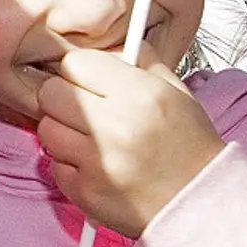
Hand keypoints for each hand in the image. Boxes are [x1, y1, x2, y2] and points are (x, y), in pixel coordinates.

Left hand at [35, 47, 224, 236]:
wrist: (200, 204)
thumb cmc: (189, 149)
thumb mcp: (177, 92)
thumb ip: (142, 61)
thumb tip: (114, 42)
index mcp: (139, 95)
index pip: (75, 63)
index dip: (80, 71)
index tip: (89, 80)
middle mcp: (115, 127)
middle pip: (50, 93)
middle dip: (64, 98)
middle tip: (86, 109)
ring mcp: (97, 162)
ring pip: (47, 129)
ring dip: (63, 132)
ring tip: (92, 139)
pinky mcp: (85, 191)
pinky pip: (55, 166)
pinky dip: (70, 165)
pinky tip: (96, 165)